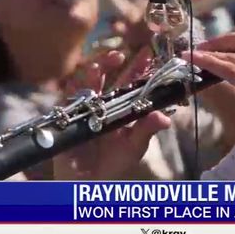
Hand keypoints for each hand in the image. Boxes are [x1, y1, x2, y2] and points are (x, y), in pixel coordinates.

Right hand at [53, 49, 169, 180]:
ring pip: (90, 80)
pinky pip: (71, 95)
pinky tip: (89, 76)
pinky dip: (80, 84)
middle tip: (127, 52)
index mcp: (122, 108)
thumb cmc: (113, 163)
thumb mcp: (135, 146)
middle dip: (118, 61)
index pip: (131, 83)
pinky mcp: (68, 114)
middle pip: (111, 76)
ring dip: (99, 67)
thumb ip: (147, 130)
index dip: (139, 68)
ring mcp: (85, 107)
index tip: (150, 53)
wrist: (87, 181)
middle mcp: (104, 103)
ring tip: (112, 58)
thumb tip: (166, 118)